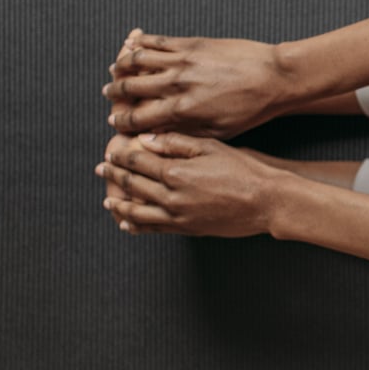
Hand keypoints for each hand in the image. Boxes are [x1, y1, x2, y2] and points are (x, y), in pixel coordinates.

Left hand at [96, 132, 289, 238]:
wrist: (266, 201)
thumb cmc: (243, 170)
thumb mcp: (211, 146)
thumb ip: (177, 142)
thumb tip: (146, 140)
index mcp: (176, 171)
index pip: (138, 161)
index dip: (121, 155)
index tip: (110, 151)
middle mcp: (171, 195)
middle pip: (133, 184)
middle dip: (114, 176)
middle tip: (101, 170)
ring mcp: (177, 215)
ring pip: (137, 210)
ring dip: (119, 204)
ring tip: (108, 200)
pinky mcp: (187, 229)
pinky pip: (154, 229)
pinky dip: (137, 225)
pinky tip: (128, 222)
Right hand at [104, 28, 295, 137]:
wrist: (274, 77)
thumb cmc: (250, 109)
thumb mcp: (217, 132)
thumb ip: (184, 133)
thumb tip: (158, 136)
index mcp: (182, 110)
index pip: (137, 117)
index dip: (121, 121)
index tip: (115, 123)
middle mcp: (176, 84)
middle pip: (130, 87)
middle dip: (114, 93)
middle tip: (108, 93)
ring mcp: (182, 60)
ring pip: (137, 60)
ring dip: (121, 65)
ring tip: (115, 69)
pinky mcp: (191, 43)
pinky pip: (156, 40)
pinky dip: (139, 42)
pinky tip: (132, 44)